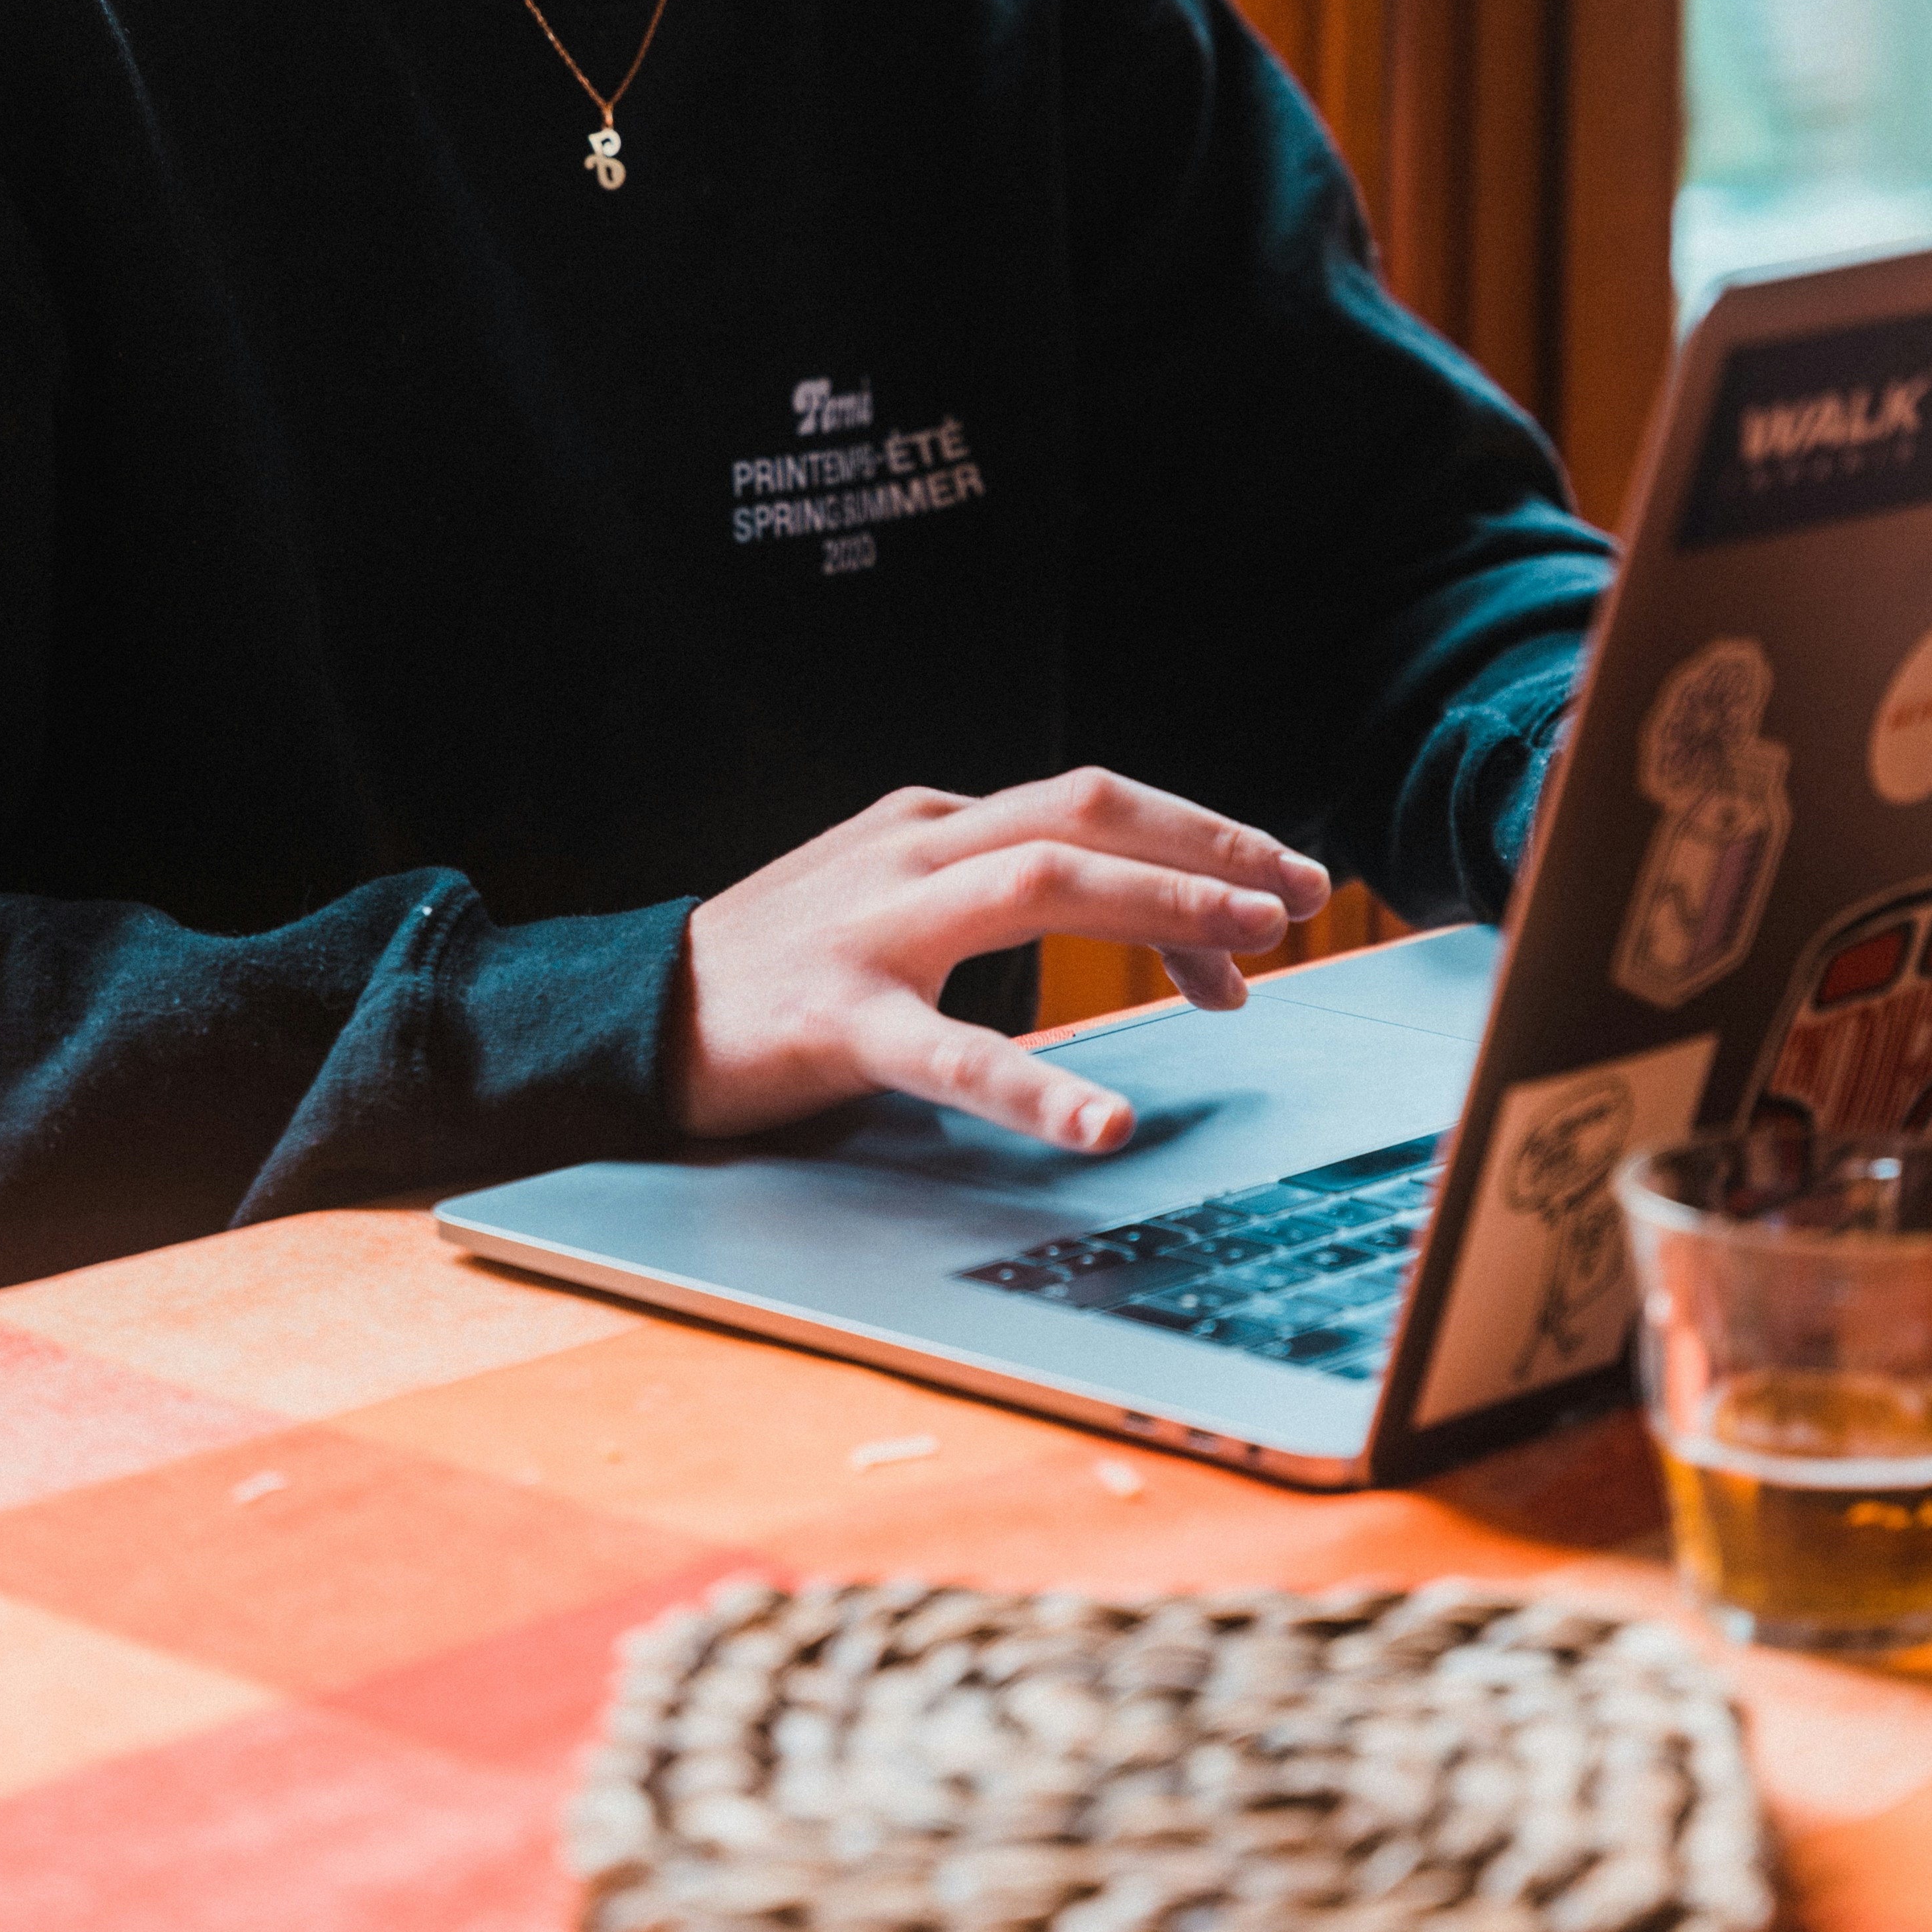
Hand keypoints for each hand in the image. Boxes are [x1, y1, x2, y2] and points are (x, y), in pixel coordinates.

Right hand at [669, 766, 1331, 1154]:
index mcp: (933, 824)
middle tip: (1301, 897)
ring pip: (1041, 884)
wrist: (630, 1013)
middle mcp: (913, 852)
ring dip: (1159, 910)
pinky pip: (952, 1053)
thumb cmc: (781, 969)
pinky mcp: (836, 1019)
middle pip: (1086, 816)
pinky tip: (1103, 1126)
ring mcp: (873, 928)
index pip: (1090, 805)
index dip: (1196, 838)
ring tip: (1243, 964)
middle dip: (1208, 850)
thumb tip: (1144, 931)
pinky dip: (1036, 1088)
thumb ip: (1000, 895)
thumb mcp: (895, 901)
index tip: (1274, 891)